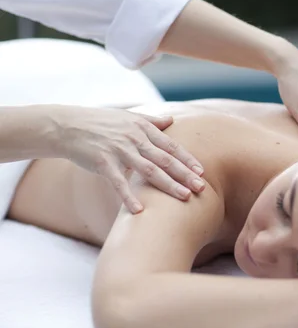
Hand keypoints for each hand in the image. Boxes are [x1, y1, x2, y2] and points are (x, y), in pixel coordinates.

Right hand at [54, 106, 204, 213]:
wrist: (66, 125)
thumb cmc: (100, 122)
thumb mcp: (128, 117)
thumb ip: (152, 120)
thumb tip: (172, 120)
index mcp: (142, 128)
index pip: (170, 146)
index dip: (187, 159)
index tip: (202, 171)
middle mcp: (134, 138)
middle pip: (165, 159)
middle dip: (185, 174)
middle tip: (201, 188)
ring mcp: (119, 150)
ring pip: (149, 170)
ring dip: (168, 185)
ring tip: (185, 197)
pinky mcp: (102, 162)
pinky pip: (119, 182)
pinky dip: (129, 197)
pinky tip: (140, 211)